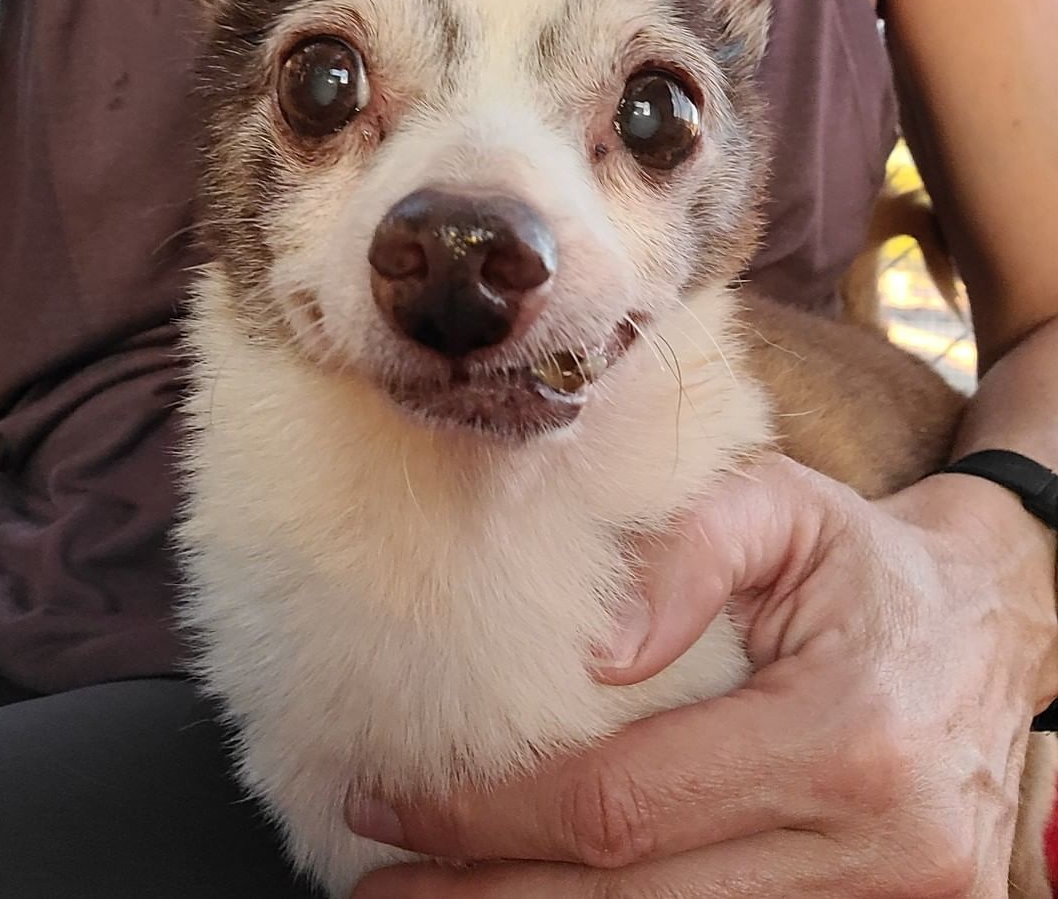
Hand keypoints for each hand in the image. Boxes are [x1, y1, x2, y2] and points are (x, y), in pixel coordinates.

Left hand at [347, 456, 1057, 896]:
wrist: (990, 625)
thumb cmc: (863, 561)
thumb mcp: (782, 505)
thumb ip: (687, 553)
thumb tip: (590, 654)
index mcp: (841, 734)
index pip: (622, 806)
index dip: (489, 817)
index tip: (389, 799)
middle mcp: (876, 850)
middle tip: (375, 887)